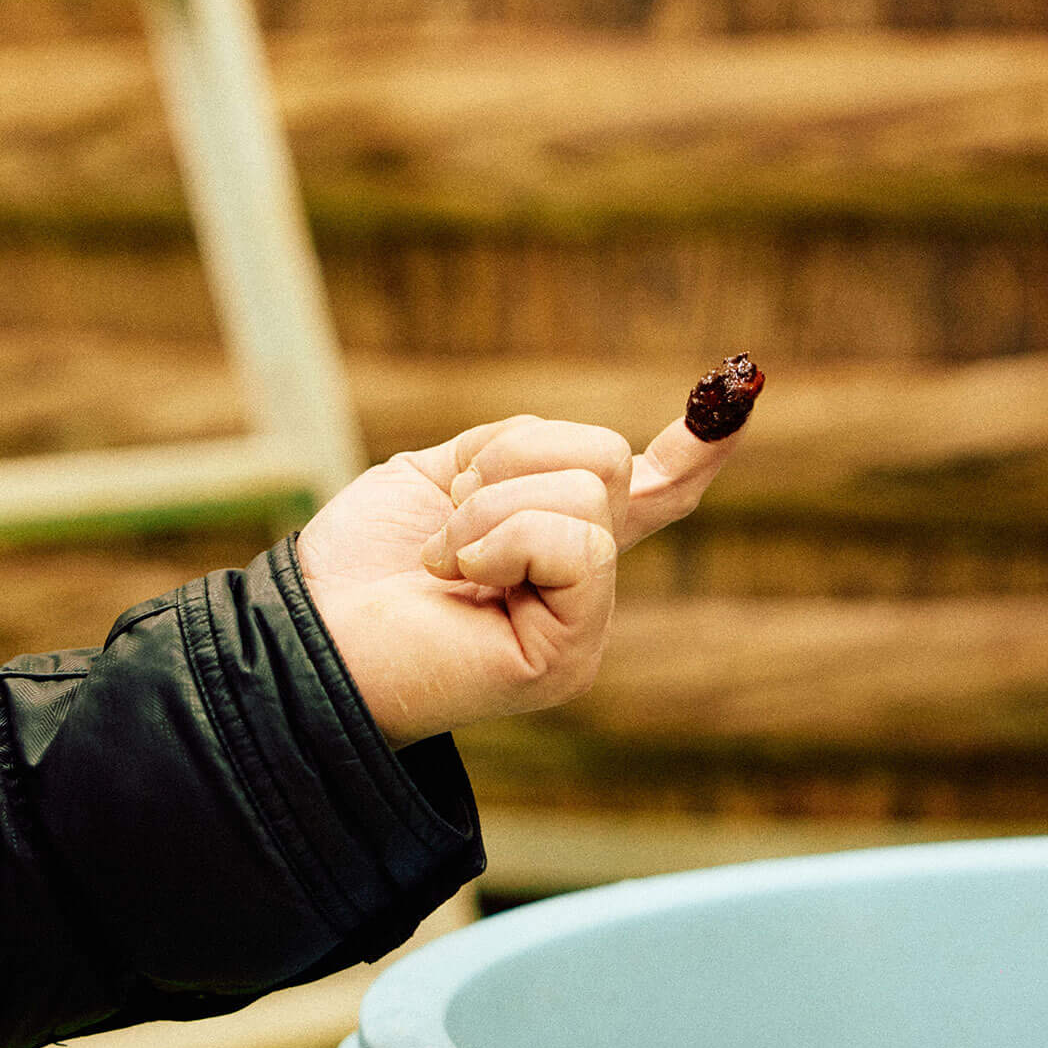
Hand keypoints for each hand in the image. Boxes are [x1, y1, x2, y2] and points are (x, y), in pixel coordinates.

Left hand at [295, 412, 745, 747]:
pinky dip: (501, 538)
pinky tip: (458, 578)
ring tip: (442, 558)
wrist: (307, 629)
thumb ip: (523, 461)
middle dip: (507, 461)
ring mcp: (583, 625)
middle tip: (446, 521)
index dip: (696, 449)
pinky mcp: (569, 656)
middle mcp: (581, 586)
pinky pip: (575, 544)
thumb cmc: (359, 561)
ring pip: (587, 494)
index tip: (740, 391)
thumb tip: (611, 456)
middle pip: (602, 461)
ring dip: (488, 504)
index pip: (647, 492)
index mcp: (553, 541)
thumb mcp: (445, 476)